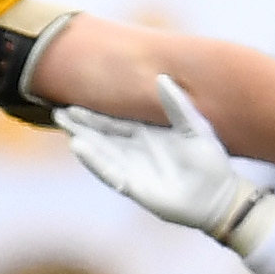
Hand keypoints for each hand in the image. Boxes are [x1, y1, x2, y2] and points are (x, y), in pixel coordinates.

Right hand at [58, 77, 264, 238]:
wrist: (216, 195)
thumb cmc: (209, 160)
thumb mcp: (195, 126)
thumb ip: (177, 104)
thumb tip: (160, 78)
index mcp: (148, 132)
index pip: (116, 119)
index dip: (97, 110)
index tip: (76, 98)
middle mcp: (135, 149)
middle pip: (102, 133)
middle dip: (81, 123)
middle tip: (58, 111)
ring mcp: (131, 167)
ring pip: (101, 150)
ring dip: (82, 139)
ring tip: (64, 125)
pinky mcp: (131, 186)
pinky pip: (108, 170)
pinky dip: (94, 160)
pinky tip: (80, 147)